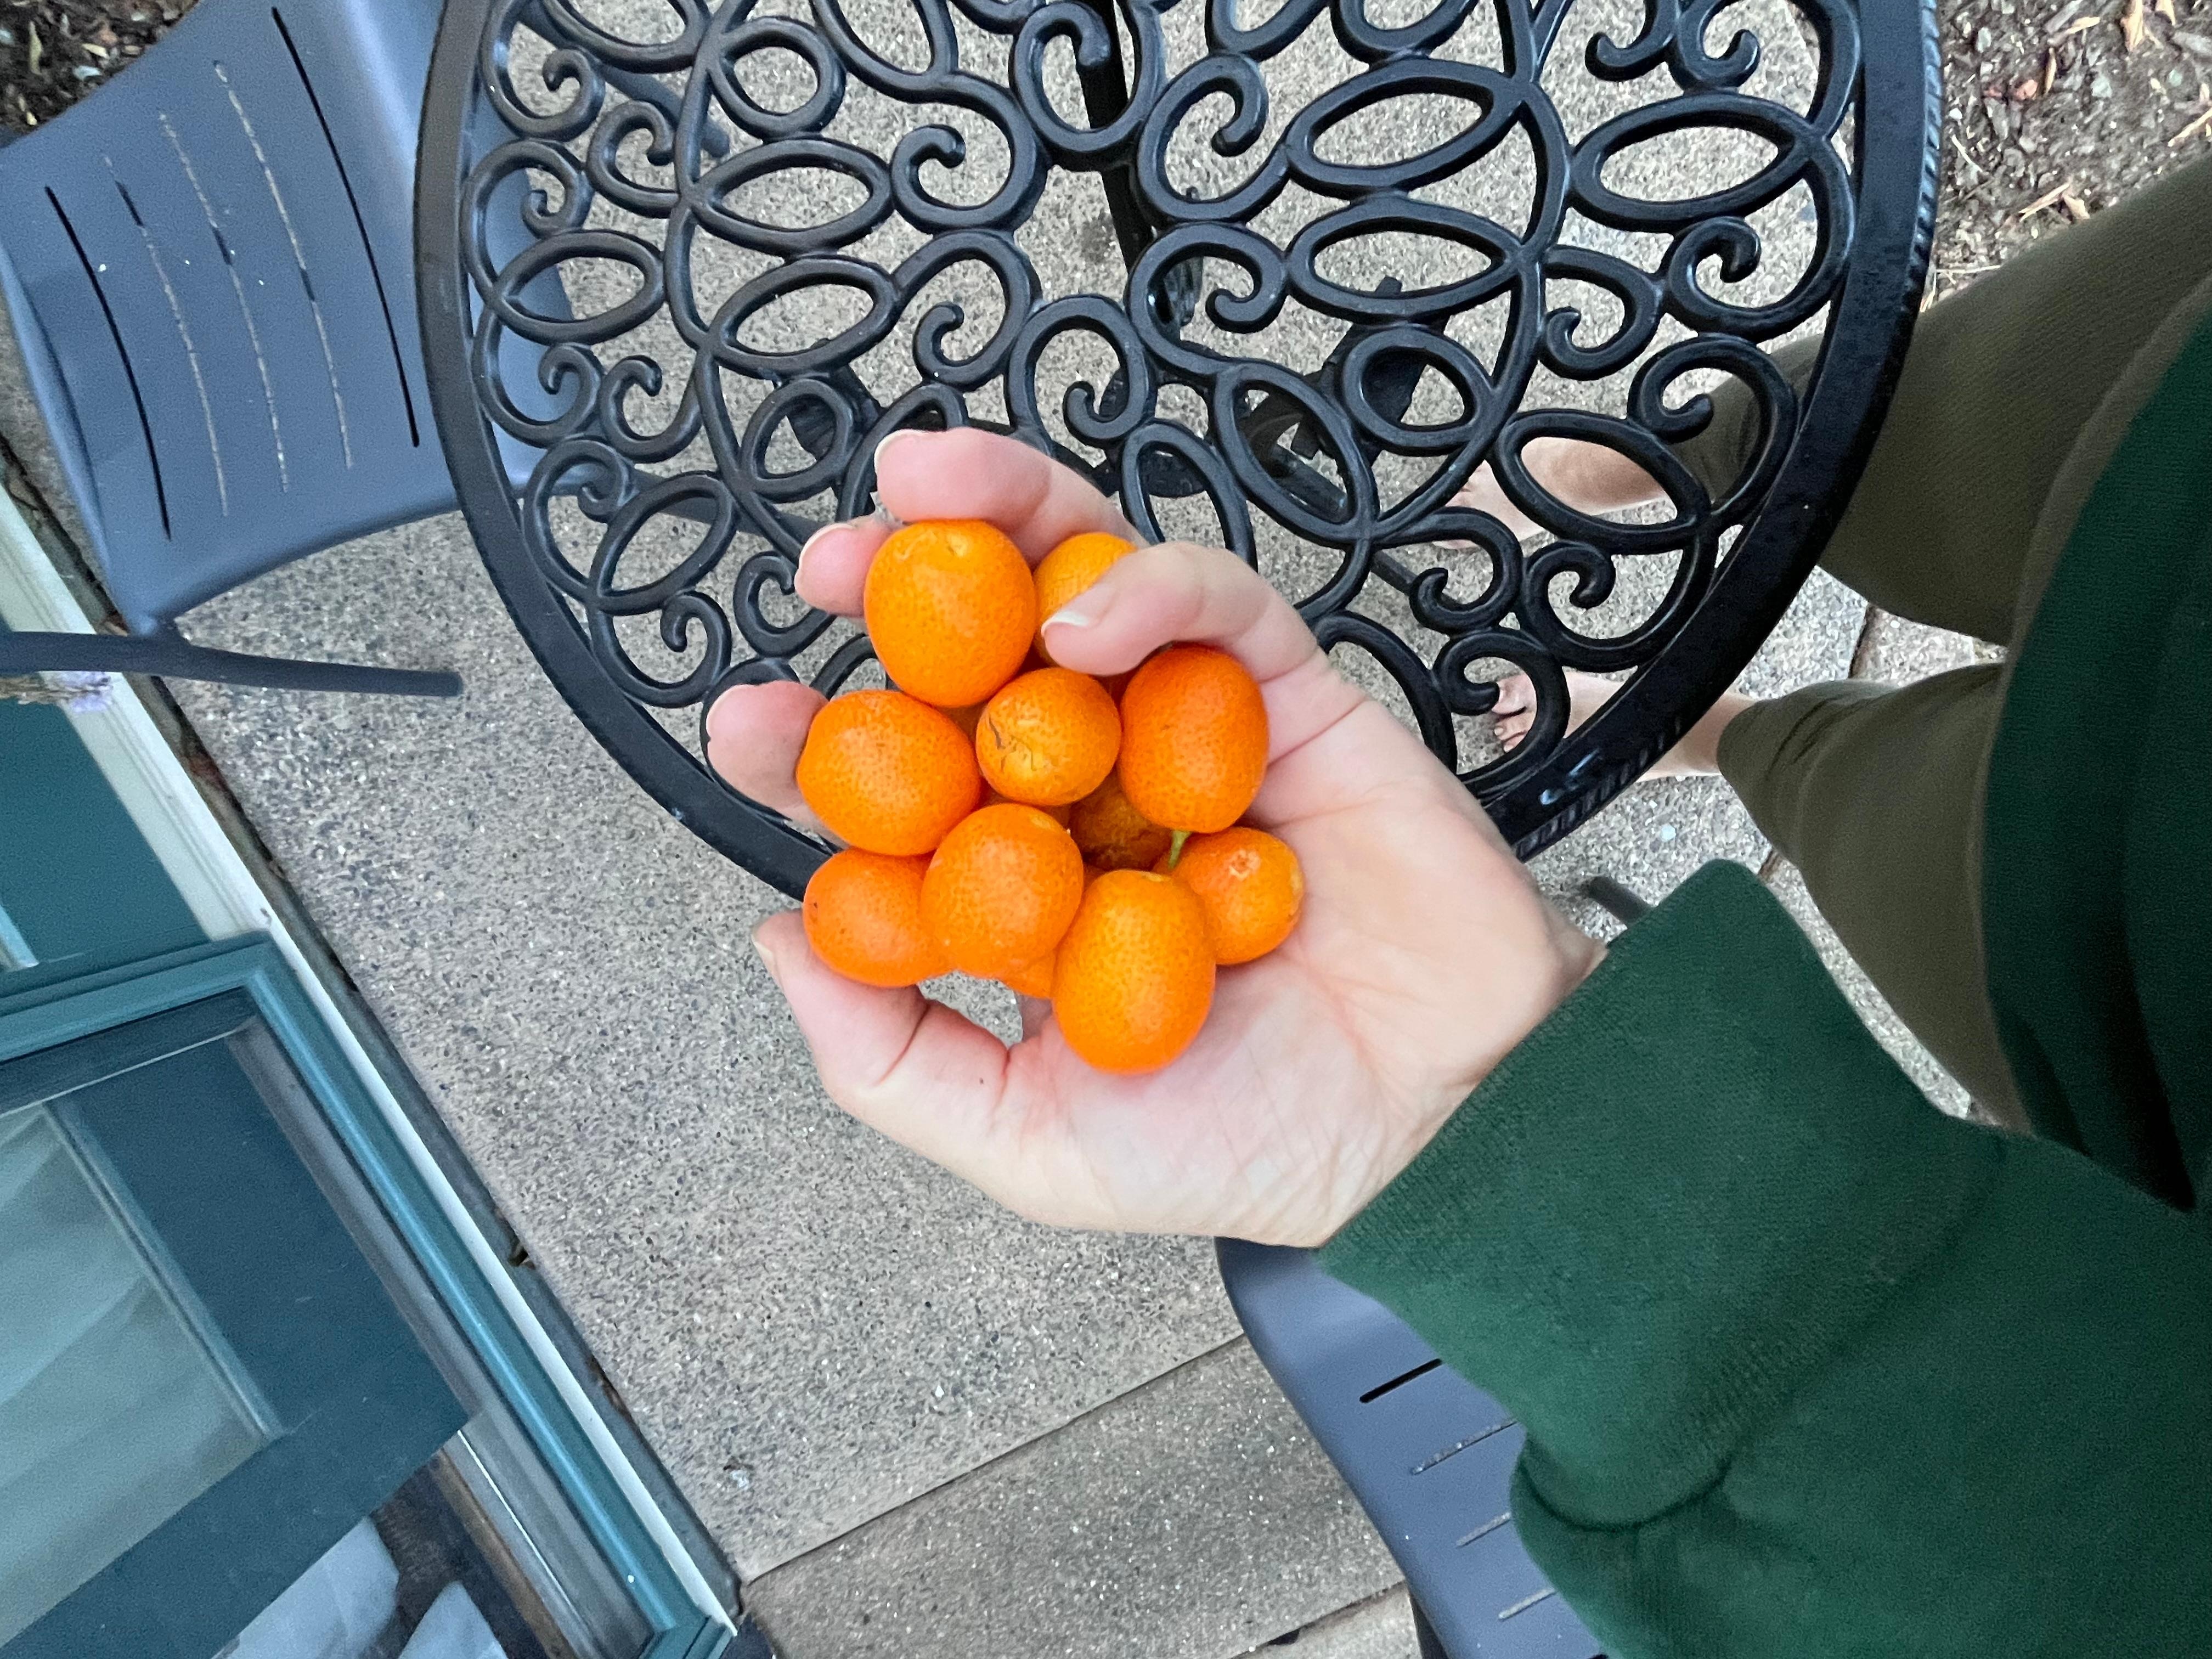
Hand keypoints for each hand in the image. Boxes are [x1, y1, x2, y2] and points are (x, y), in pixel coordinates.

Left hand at [709, 429, 1601, 1245]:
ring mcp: (1194, 739)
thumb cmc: (1251, 1145)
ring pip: (1092, 590)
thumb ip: (895, 1063)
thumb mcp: (1034, 1142)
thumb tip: (774, 943)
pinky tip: (1087, 609)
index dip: (819, 747)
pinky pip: (1221, 610)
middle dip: (901, 588)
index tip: (749, 726)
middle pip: (985, 658)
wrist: (1441, 1128)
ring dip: (1008, 522)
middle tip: (833, 559)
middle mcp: (1100, 796)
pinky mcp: (1296, 701)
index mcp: (1027, 886)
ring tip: (926, 486)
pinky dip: (1151, 585)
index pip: (904, 793)